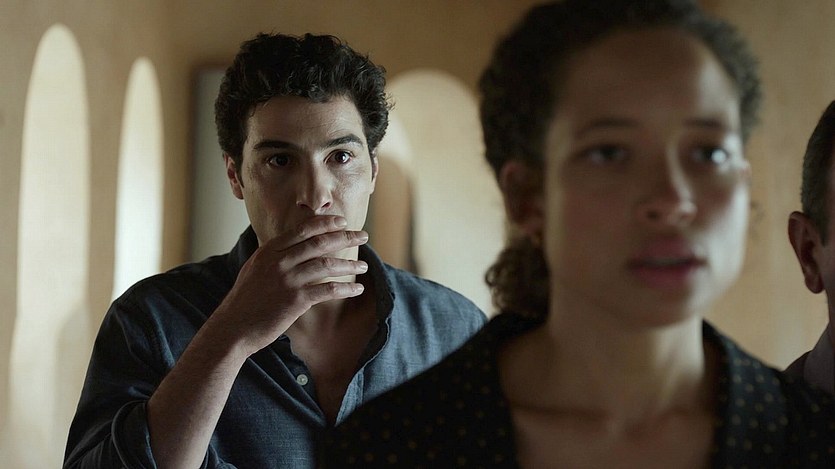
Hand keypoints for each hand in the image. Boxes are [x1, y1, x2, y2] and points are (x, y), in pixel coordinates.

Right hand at [208, 215, 368, 355]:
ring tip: (364, 265)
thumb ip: (273, 257)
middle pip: (319, 243)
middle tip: (362, 235)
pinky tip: (358, 289)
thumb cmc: (244, 301)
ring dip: (349, 264)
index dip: (325, 224)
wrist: (232, 328)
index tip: (342, 222)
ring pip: (326, 264)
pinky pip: (327, 290)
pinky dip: (345, 288)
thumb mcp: (254, 269)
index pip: (302, 230)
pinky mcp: (295, 300)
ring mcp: (287, 280)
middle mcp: (279, 261)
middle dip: (344, 237)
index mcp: (269, 251)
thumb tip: (291, 247)